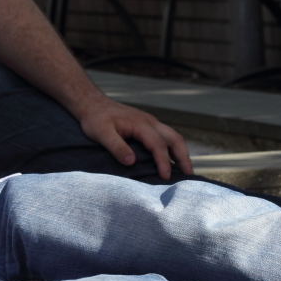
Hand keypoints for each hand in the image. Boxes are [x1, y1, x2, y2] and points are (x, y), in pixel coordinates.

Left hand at [75, 95, 192, 179]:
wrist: (91, 103)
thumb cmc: (95, 118)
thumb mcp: (101, 133)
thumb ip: (117, 147)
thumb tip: (132, 162)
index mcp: (141, 124)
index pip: (158, 144)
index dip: (163, 161)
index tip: (165, 176)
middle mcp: (150, 121)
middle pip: (174, 138)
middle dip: (183, 157)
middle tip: (188, 175)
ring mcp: (149, 122)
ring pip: (172, 136)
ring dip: (180, 152)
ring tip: (184, 170)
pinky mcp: (146, 125)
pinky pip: (165, 136)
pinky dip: (172, 147)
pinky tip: (170, 159)